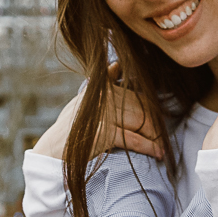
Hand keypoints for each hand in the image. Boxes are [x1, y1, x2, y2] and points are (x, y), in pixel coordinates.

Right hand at [33, 65, 164, 160]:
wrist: (54, 150)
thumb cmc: (72, 126)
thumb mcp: (85, 100)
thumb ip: (103, 83)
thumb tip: (117, 64)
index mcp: (102, 86)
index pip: (137, 94)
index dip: (151, 107)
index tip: (161, 118)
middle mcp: (104, 96)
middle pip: (142, 108)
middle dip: (155, 124)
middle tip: (163, 136)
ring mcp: (105, 112)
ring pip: (142, 122)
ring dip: (156, 136)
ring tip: (162, 146)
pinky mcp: (106, 131)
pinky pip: (135, 139)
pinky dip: (150, 147)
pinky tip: (158, 153)